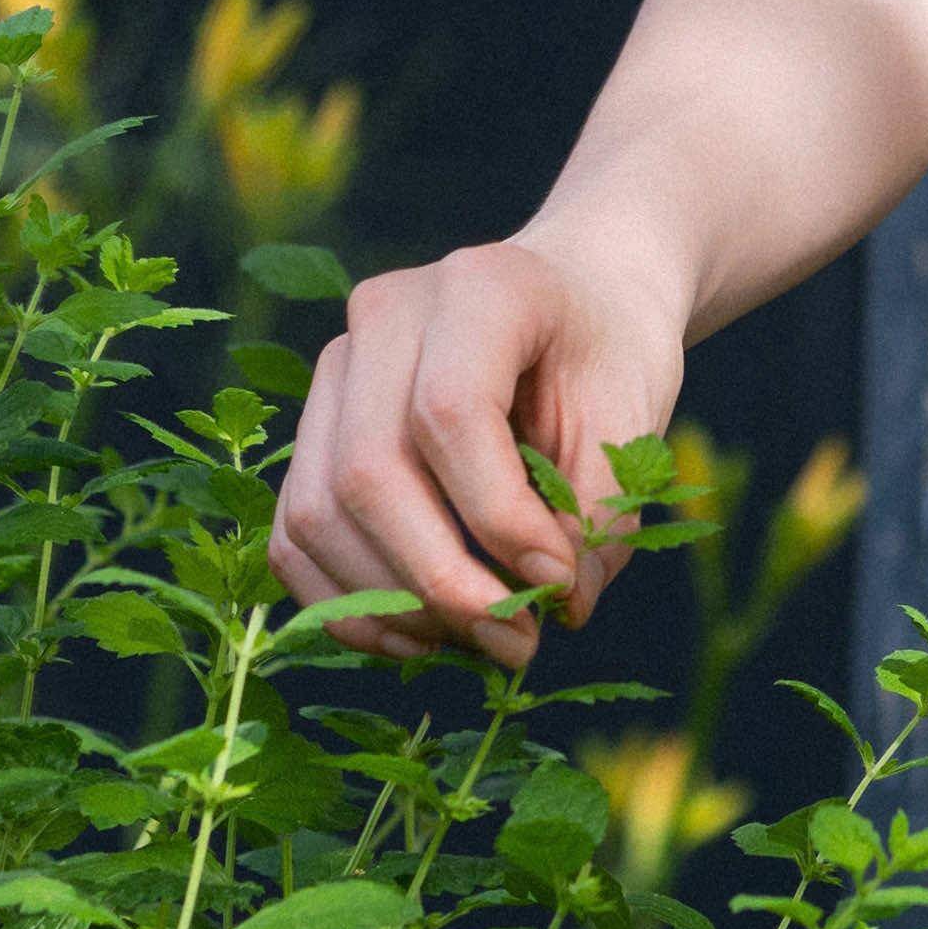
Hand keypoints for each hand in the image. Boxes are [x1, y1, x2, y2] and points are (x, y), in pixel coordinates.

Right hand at [277, 230, 683, 667]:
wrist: (578, 299)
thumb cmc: (609, 354)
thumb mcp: (634, 419)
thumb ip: (599, 512)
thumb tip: (553, 609)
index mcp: (479, 287)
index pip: (449, 412)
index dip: (498, 517)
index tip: (559, 582)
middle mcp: (386, 315)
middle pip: (368, 471)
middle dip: (441, 582)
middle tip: (518, 641)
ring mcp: (336, 367)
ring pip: (317, 510)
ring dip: (392, 603)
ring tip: (478, 640)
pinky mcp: (314, 425)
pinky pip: (293, 530)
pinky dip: (346, 601)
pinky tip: (419, 633)